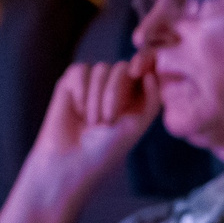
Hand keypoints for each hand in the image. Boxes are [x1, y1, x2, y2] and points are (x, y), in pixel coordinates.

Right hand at [23, 54, 161, 204]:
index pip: (145, 68)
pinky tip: (77, 110)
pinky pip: (79, 70)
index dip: (144, 62)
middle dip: (115, 92)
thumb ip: (152, 98)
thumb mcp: (138, 124)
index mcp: (137, 96)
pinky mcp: (71, 83)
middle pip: (122, 68)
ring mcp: (93, 83)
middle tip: (107, 121)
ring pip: (101, 68)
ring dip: (97, 97)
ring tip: (92, 122)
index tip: (139, 73)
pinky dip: (81, 90)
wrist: (72, 159)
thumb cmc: (108, 147)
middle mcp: (116, 86)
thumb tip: (151, 72)